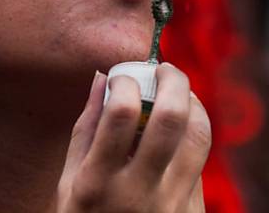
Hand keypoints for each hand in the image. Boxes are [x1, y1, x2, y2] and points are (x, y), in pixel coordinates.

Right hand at [54, 63, 208, 211]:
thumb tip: (102, 79)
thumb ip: (86, 129)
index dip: (126, 82)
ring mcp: (171, 207)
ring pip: (199, 138)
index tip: (123, 76)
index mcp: (97, 185)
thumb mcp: (68, 184)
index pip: (121, 115)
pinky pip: (200, 163)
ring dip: (194, 104)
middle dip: (173, 81)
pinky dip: (193, 136)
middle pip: (172, 120)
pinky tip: (180, 129)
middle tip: (164, 69)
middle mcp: (138, 195)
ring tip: (180, 92)